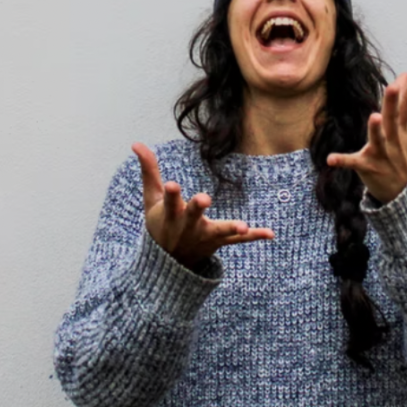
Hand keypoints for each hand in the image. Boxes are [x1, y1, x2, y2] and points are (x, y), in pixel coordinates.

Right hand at [133, 143, 274, 269]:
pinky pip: (238, 241)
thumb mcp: (151, 199)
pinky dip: (253, 237)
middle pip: (193, 216)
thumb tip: (136, 143)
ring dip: (231, 228)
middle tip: (204, 199)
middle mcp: (188, 226)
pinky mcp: (218, 242)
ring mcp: (204, 236)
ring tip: (244, 225)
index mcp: (171, 214)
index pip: (170, 202)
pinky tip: (270, 233)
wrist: (168, 263)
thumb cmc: (160, 224)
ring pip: (219, 231)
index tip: (172, 184)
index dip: (172, 193)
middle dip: (197, 208)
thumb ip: (148, 170)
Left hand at [327, 64, 406, 203]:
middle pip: (393, 118)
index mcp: (401, 128)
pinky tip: (331, 159)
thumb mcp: (404, 128)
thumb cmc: (400, 153)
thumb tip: (404, 74)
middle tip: (393, 86)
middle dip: (393, 102)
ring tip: (374, 117)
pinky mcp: (368, 167)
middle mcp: (393, 139)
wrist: (404, 192)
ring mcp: (381, 154)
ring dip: (376, 129)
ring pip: (378, 140)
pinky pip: (353, 163)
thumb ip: (401, 102)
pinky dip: (342, 161)